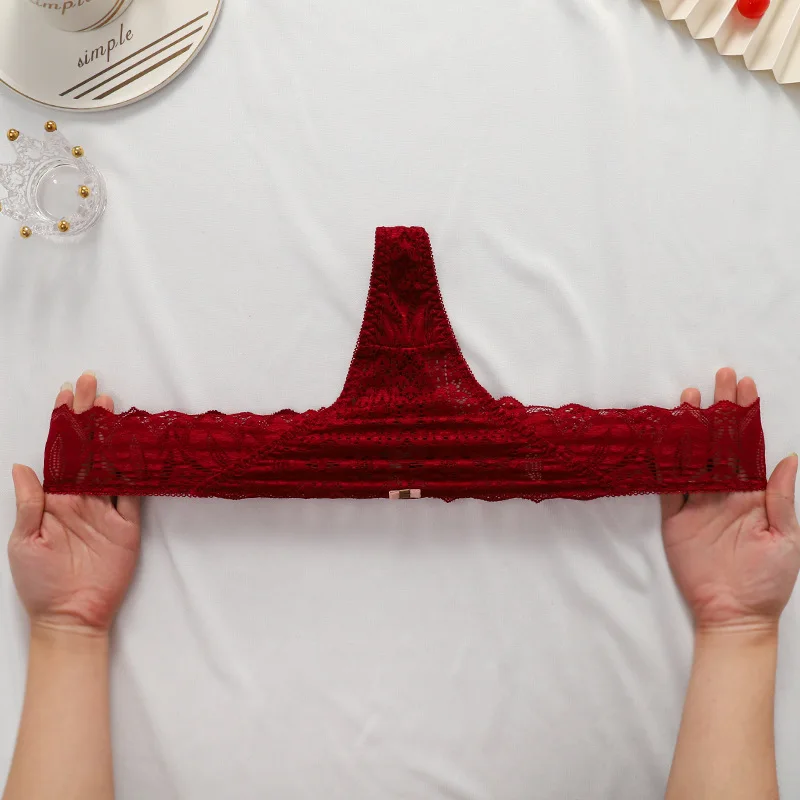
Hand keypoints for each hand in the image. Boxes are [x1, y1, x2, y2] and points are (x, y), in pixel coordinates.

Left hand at [7, 373, 140, 633]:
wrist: (71, 616)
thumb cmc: (39, 583)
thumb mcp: (24, 543)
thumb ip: (29, 505)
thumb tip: (22, 467)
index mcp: (53, 499)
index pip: (59, 452)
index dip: (62, 422)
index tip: (65, 394)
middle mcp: (80, 498)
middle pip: (87, 448)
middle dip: (87, 415)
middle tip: (91, 383)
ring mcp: (105, 510)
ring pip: (111, 462)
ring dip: (112, 434)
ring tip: (111, 404)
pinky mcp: (127, 525)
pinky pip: (133, 492)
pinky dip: (137, 470)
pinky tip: (137, 446)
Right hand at [661, 368, 799, 632]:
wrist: (734, 613)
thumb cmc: (769, 580)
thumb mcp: (787, 540)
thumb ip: (782, 500)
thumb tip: (790, 460)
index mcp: (753, 494)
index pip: (749, 446)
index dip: (747, 417)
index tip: (746, 387)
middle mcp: (724, 492)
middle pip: (719, 443)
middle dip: (721, 410)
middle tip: (721, 377)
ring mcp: (698, 504)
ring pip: (691, 457)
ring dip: (690, 428)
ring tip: (689, 397)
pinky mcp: (675, 519)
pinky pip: (668, 486)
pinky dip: (664, 463)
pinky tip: (662, 438)